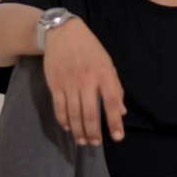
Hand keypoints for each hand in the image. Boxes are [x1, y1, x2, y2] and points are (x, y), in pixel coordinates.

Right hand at [42, 18, 125, 144]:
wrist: (62, 33)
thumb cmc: (89, 48)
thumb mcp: (107, 62)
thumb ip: (115, 87)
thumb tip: (121, 111)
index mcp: (103, 73)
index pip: (112, 102)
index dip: (115, 122)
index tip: (117, 137)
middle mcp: (86, 80)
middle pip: (90, 114)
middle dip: (94, 132)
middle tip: (95, 144)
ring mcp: (69, 83)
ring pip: (73, 114)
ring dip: (78, 131)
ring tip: (83, 141)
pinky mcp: (55, 85)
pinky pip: (59, 108)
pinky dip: (64, 121)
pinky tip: (69, 128)